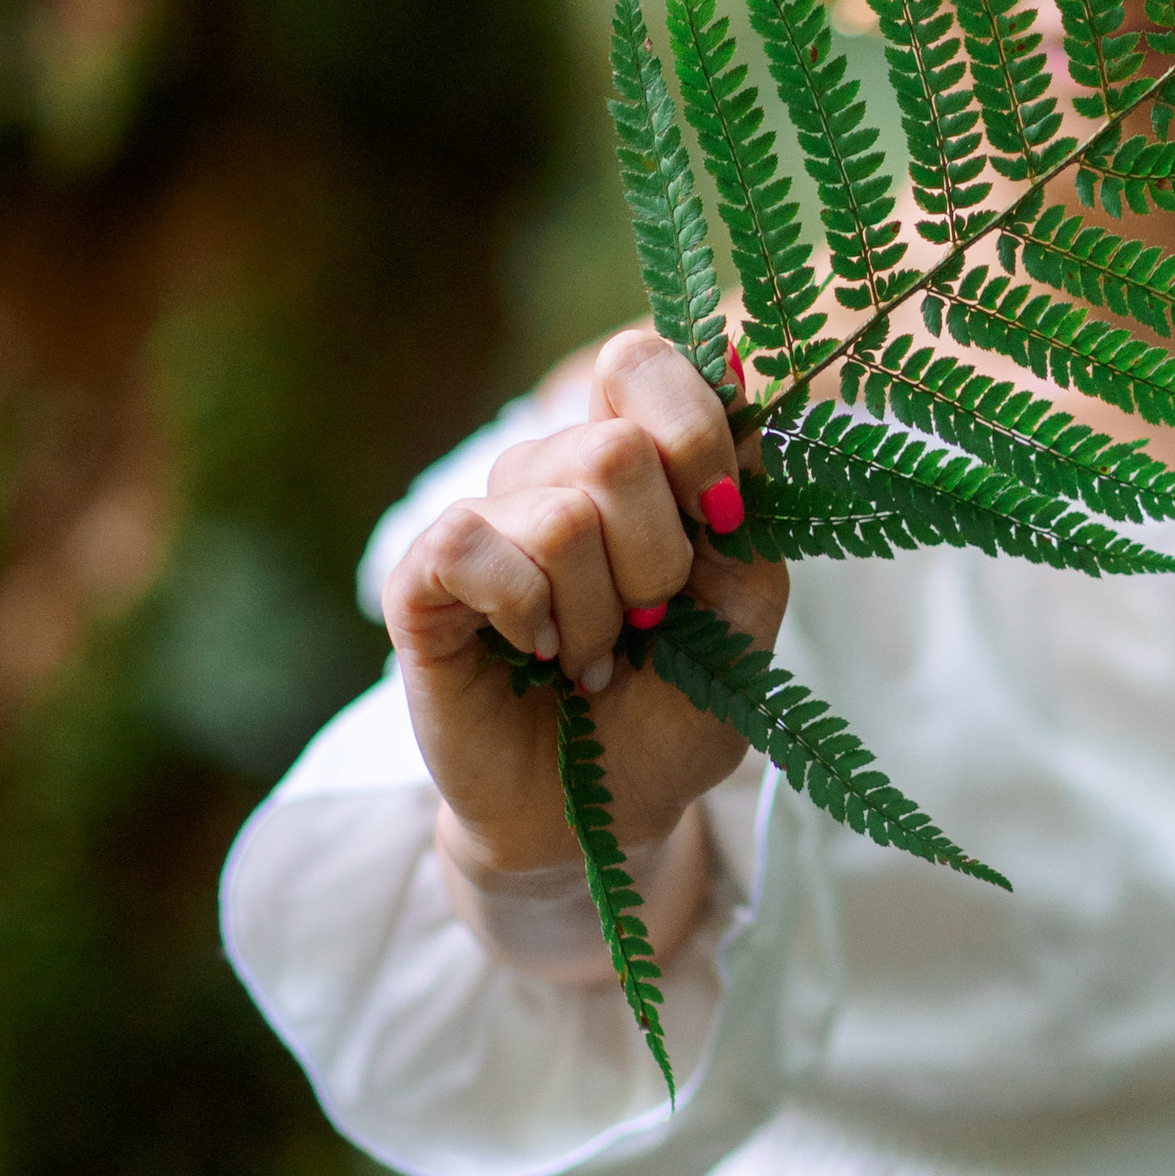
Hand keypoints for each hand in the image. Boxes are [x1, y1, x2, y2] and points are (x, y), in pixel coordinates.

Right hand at [381, 327, 787, 886]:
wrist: (601, 815)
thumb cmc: (672, 712)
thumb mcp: (746, 616)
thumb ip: (751, 511)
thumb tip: (738, 373)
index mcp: (633, 463)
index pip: (643, 360)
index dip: (693, 428)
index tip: (722, 519)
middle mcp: (553, 474)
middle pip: (615, 447)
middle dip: (658, 558)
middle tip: (648, 623)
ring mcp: (485, 521)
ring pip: (559, 512)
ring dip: (598, 612)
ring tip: (591, 658)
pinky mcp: (423, 580)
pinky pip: (473, 547)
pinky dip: (527, 614)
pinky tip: (533, 653)